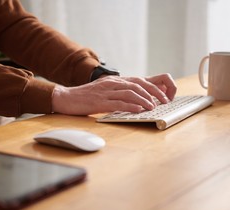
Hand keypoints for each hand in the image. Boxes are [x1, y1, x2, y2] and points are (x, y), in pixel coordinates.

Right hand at [51, 73, 176, 114]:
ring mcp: (106, 92)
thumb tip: (134, 99)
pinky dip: (131, 106)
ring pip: (130, 93)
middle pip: (138, 85)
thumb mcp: (104, 90)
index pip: (139, 81)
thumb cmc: (86, 97)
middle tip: (163, 102)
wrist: (66, 98)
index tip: (163, 96)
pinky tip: (139, 110)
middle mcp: (112, 83)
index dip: (153, 87)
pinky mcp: (100, 101)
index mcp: (114, 80)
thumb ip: (118, 92)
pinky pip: (118, 103)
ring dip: (144, 100)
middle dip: (153, 93)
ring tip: (153, 107)